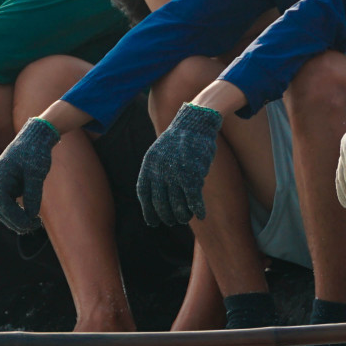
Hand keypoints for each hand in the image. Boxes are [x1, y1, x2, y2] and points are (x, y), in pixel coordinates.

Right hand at [0, 117, 60, 233]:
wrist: (37, 136)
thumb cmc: (36, 151)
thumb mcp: (36, 173)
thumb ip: (33, 194)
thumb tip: (31, 215)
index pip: (1, 203)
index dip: (14, 216)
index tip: (29, 223)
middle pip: (0, 208)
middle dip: (14, 220)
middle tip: (32, 227)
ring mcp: (2, 181)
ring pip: (4, 207)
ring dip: (16, 217)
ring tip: (34, 224)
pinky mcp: (9, 183)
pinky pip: (10, 202)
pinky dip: (19, 210)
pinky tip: (32, 215)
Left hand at [136, 102, 223, 227]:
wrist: (194, 124)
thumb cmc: (178, 140)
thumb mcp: (159, 152)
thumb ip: (156, 172)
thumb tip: (158, 198)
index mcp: (149, 165)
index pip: (144, 194)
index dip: (148, 210)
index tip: (152, 221)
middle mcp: (159, 171)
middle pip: (160, 203)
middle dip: (166, 215)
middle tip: (172, 221)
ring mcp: (175, 174)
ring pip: (177, 204)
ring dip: (182, 215)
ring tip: (185, 217)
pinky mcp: (192, 175)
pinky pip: (193, 200)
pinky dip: (197, 209)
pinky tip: (201, 215)